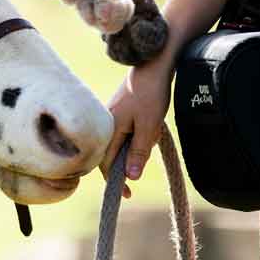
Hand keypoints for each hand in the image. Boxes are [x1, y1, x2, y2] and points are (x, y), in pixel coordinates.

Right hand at [101, 50, 176, 197]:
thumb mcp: (149, 127)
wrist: (154, 64)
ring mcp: (111, 117)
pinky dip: (135, 138)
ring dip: (134, 149)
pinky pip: (124, 133)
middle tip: (145, 159)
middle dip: (126, 164)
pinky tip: (150, 127)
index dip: (117, 182)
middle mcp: (105, 124)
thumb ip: (138, 152)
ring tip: (153, 133)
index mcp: (108, 130)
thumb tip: (130, 177)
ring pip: (119, 144)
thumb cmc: (151, 94)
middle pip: (111, 156)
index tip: (128, 194)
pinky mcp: (119, 111)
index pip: (107, 165)